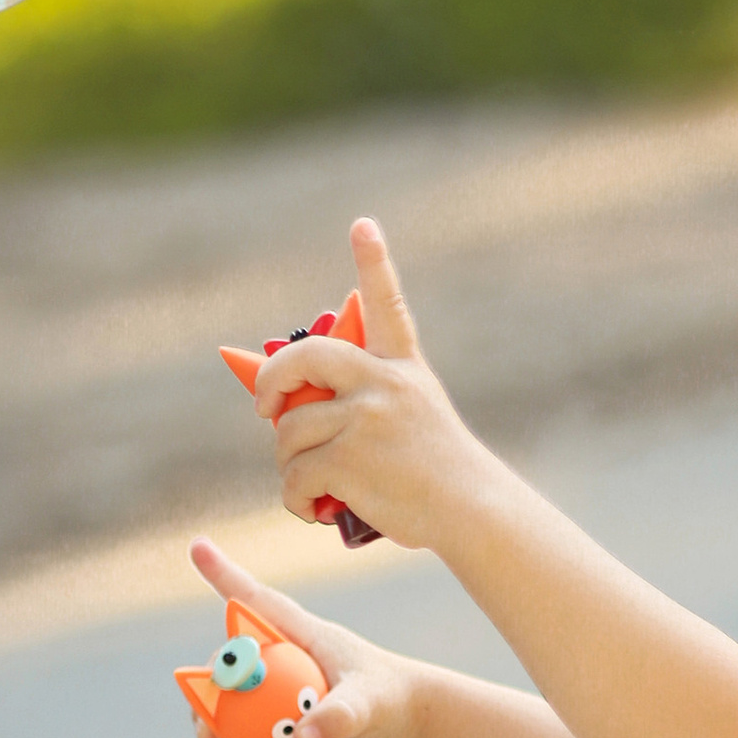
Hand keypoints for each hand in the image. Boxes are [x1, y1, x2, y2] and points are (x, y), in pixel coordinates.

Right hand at [185, 536, 436, 737]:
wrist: (410, 721)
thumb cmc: (392, 697)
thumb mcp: (369, 704)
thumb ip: (340, 716)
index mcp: (300, 634)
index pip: (256, 602)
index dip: (224, 577)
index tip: (197, 547)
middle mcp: (285, 657)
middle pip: (232, 670)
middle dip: (208, 700)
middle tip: (204, 735)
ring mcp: (285, 689)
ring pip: (242, 711)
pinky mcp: (291, 717)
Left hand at [232, 221, 491, 549]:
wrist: (473, 513)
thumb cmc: (437, 475)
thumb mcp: (415, 417)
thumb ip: (365, 401)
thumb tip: (289, 412)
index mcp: (402, 368)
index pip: (387, 304)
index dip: (374, 262)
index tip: (363, 225)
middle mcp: (383, 383)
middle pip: (304, 358)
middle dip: (271, 380)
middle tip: (265, 408)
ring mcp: (365, 418)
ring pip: (290, 431)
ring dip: (288, 464)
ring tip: (308, 486)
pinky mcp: (348, 458)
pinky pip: (294, 475)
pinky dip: (294, 499)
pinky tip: (312, 509)